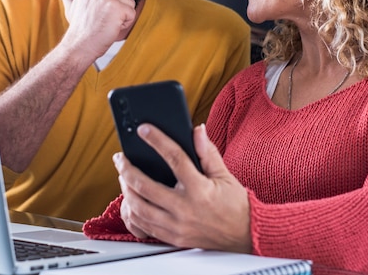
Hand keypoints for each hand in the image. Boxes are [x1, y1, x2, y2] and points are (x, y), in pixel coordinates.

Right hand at [61, 0, 141, 62]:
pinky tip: (113, 27)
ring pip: (130, 2)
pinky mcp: (116, 7)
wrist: (79, 45)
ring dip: (124, 15)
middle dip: (124, 5)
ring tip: (109, 23)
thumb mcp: (73, 8)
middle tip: (110, 18)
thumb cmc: (80, 30)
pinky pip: (132, 13)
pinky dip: (126, 23)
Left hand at [114, 123, 251, 252]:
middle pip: (145, 186)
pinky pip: (144, 226)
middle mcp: (185, 209)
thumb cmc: (236, 205)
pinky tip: (131, 200)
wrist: (246, 235)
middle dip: (127, 169)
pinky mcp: (173, 238)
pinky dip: (132, 212)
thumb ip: (207, 152)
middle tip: (120, 158)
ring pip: (139, 208)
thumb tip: (197, 130)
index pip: (174, 158)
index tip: (144, 130)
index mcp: (200, 189)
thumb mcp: (224, 175)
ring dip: (126, 190)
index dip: (157, 140)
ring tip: (123, 178)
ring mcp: (177, 226)